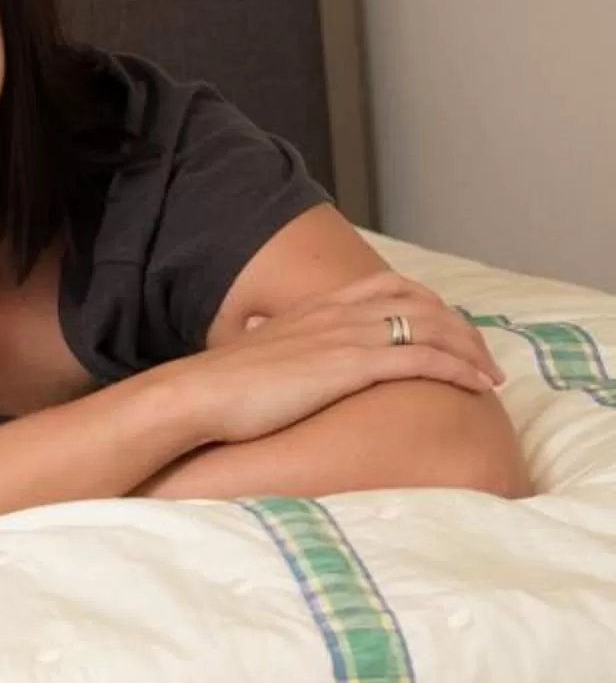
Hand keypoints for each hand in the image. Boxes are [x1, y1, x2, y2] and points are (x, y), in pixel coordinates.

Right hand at [174, 270, 499, 444]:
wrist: (194, 396)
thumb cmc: (214, 387)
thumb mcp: (245, 353)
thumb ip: (261, 342)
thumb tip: (252, 336)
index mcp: (313, 308)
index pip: (386, 287)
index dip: (426, 303)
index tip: (446, 328)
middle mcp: (336, 313)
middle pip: (420, 302)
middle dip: (460, 326)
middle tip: (480, 356)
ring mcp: (346, 336)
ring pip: (432, 326)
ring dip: (470, 349)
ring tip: (490, 375)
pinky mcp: (353, 365)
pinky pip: (424, 358)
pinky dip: (459, 368)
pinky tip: (475, 387)